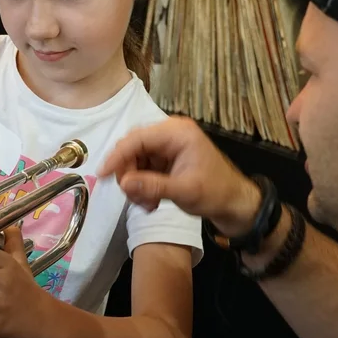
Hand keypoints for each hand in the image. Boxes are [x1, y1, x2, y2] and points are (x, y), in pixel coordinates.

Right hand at [97, 116, 262, 236]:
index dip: (118, 156)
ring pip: (135, 161)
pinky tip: (150, 203)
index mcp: (177, 132)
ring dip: (135, 184)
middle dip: (128, 174)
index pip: (138, 138)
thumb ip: (152, 186)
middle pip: (133, 148)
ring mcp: (168, 146)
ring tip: (147, 205)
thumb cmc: (216, 193)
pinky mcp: (166, 159)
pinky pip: (143, 169)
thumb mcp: (184, 191)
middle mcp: (170, 134)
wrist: (235, 204)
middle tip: (132, 198)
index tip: (102, 176)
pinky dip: (142, 187)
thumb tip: (124, 183)